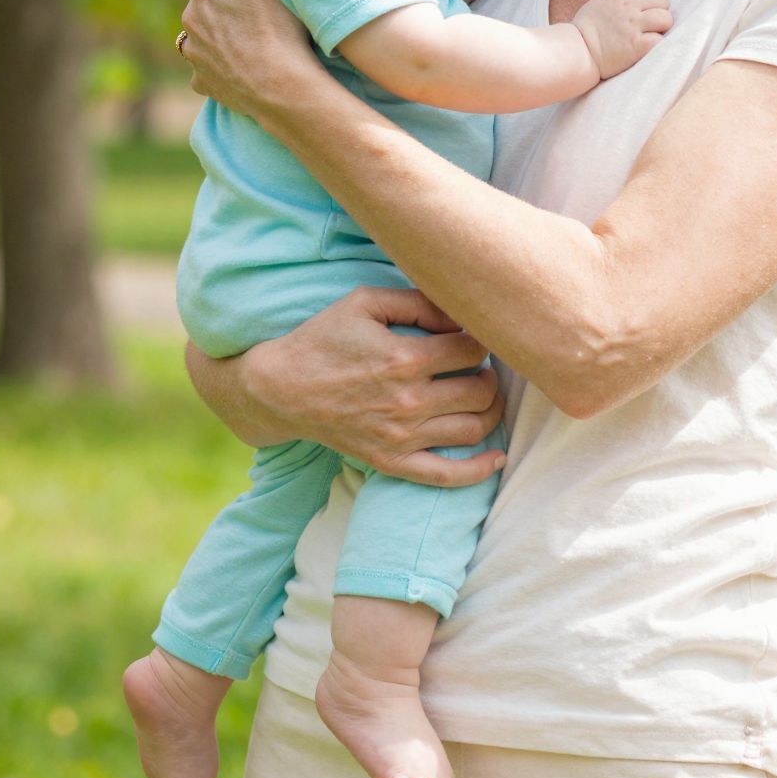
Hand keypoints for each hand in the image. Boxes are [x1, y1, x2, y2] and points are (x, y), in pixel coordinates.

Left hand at [177, 0, 310, 113]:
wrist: (280, 87)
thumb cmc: (276, 25)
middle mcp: (190, 17)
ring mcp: (194, 51)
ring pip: (202, 29)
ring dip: (215, 24)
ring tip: (242, 27)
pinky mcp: (202, 81)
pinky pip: (207, 64)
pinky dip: (217, 59)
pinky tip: (236, 61)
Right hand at [186, 285, 507, 486]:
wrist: (280, 388)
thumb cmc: (323, 338)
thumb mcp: (365, 302)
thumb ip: (417, 302)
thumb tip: (461, 313)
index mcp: (405, 358)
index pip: (473, 351)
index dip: (481, 340)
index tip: (474, 337)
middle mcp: (409, 401)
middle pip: (480, 391)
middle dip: (490, 375)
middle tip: (481, 366)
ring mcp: (401, 436)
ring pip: (473, 429)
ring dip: (491, 411)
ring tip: (484, 396)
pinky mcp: (391, 461)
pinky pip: (446, 475)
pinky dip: (479, 470)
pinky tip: (496, 459)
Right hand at [572, 0, 671, 78]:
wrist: (576, 51)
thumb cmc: (582, 32)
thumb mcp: (597, 6)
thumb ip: (614, 1)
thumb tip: (626, 1)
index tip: (640, 9)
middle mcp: (628, 9)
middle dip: (660, 10)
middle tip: (651, 24)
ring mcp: (633, 27)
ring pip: (665, 18)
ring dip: (662, 27)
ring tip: (653, 35)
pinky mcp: (637, 46)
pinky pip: (659, 40)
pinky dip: (657, 45)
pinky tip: (647, 49)